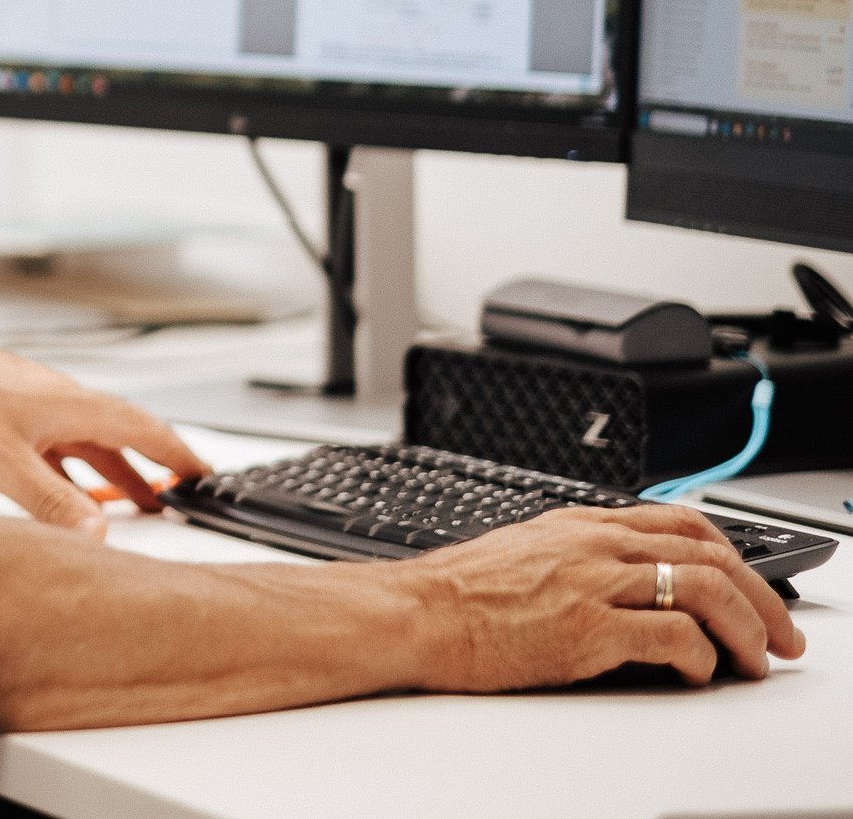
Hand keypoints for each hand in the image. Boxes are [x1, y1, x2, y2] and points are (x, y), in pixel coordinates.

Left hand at [0, 321, 208, 536]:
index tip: (202, 472)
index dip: (177, 453)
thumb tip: (97, 536)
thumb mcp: (4, 465)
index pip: (143, 428)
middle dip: (147, 467)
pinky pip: (52, 439)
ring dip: (107, 470)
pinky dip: (69, 465)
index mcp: (69, 402)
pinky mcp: (3, 407)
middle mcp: (56, 396)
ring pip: (83, 438)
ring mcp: (29, 400)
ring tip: (126, 501)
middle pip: (117, 433)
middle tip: (171, 494)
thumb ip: (54, 504)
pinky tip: (61, 486)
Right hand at [409, 502, 805, 687]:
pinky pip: (675, 637)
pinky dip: (702, 657)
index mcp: (580, 523)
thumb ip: (573, 554)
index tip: (748, 582)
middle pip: (710, 554)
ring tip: (754, 660)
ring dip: (747, 629)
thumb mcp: (523, 552)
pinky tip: (696, 673)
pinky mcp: (590, 629)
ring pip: (707, 589)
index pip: (680, 522)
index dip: (730, 553)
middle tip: (779, 635)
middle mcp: (595, 544)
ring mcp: (594, 583)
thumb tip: (615, 580)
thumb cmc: (456, 593)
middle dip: (762, 597)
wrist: (416, 613)